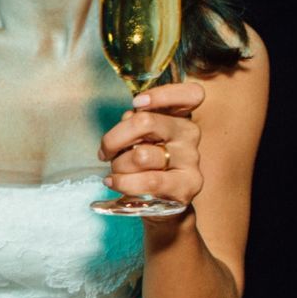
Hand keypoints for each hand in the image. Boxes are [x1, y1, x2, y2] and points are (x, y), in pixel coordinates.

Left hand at [98, 80, 205, 208]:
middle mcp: (189, 134)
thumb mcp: (139, 139)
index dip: (162, 95)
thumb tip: (129, 117)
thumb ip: (135, 124)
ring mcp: (191, 160)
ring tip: (116, 172)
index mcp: (180, 117)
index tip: (137, 103)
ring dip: (118, 166)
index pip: (190, 94)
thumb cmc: (146, 165)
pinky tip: (113, 182)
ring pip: (140, 155)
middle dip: (114, 138)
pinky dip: (123, 182)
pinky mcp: (187, 185)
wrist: (162, 203)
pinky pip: (148, 180)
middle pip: (146, 122)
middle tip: (105, 151)